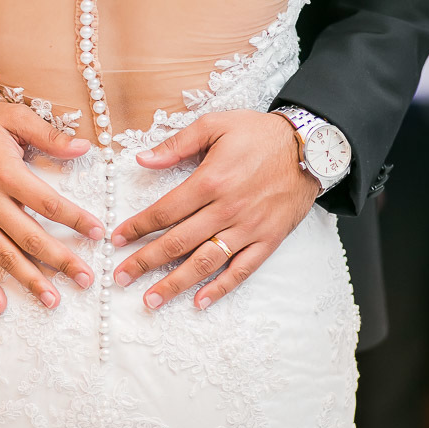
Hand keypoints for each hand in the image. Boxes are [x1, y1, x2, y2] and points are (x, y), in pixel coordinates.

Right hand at [0, 96, 105, 313]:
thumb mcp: (14, 118)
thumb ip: (49, 136)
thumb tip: (85, 148)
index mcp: (5, 173)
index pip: (48, 203)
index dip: (76, 219)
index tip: (98, 232)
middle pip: (30, 237)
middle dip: (61, 261)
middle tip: (86, 279)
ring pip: (4, 256)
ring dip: (30, 280)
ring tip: (53, 300)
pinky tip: (1, 305)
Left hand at [110, 110, 320, 309]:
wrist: (311, 146)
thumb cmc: (260, 133)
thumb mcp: (215, 125)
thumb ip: (177, 144)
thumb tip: (142, 160)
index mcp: (211, 181)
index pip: (165, 211)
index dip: (138, 227)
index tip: (117, 239)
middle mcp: (227, 209)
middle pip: (178, 242)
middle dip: (145, 261)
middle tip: (121, 277)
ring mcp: (249, 228)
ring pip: (205, 262)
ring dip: (176, 283)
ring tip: (151, 300)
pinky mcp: (268, 240)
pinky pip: (242, 270)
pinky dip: (221, 288)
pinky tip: (200, 302)